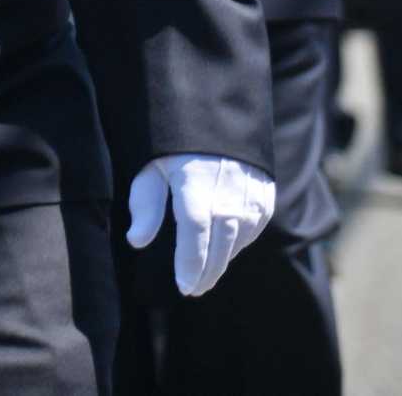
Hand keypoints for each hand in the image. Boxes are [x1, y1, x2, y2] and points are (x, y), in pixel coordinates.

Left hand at [125, 153, 274, 296]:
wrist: (217, 113)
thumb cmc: (176, 142)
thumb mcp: (152, 165)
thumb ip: (145, 203)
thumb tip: (137, 241)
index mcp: (198, 185)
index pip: (195, 235)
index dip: (190, 264)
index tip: (183, 286)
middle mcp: (229, 193)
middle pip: (220, 245)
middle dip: (207, 272)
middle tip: (193, 289)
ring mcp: (251, 195)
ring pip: (238, 240)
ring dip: (223, 259)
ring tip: (206, 273)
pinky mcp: (264, 194)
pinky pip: (253, 227)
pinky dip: (239, 242)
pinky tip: (225, 247)